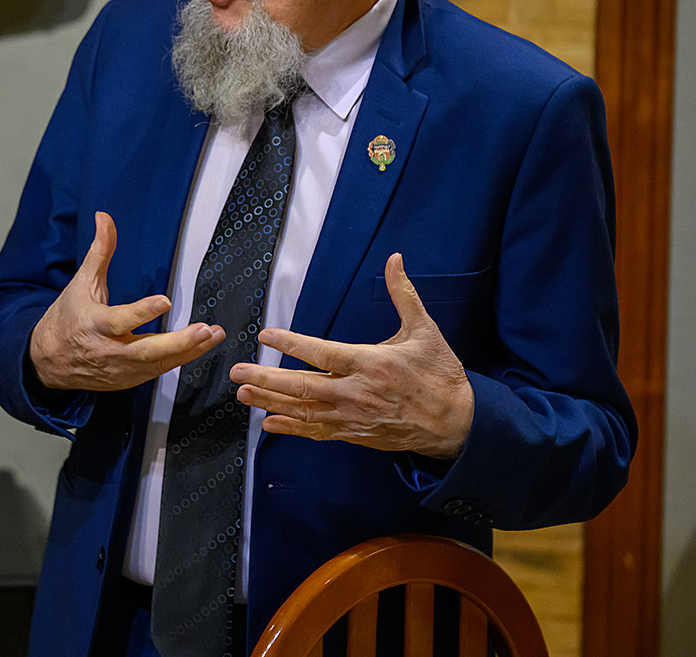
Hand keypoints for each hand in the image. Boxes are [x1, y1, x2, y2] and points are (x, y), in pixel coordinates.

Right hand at [29, 212, 225, 391]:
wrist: (49, 360)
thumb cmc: (67, 318)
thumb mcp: (81, 282)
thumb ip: (100, 251)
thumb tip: (104, 218)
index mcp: (94, 324)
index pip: (120, 320)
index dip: (142, 311)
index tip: (164, 300)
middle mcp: (108, 350)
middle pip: (146, 350)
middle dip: (178, 342)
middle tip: (203, 329)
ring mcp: (120, 369)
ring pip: (158, 364)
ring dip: (189, 351)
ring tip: (213, 335)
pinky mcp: (128, 380)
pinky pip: (158, 372)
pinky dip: (180, 360)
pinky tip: (200, 347)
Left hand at [229, 253, 473, 458]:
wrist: (457, 424)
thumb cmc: (440, 375)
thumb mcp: (424, 331)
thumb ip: (404, 295)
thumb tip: (395, 259)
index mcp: (370, 364)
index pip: (322, 353)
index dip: (292, 344)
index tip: (266, 335)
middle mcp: (357, 393)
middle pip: (303, 387)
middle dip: (267, 379)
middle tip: (237, 373)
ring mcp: (354, 417)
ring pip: (304, 411)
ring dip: (271, 403)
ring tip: (243, 394)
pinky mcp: (355, 434)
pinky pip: (317, 432)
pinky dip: (292, 428)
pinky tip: (269, 423)